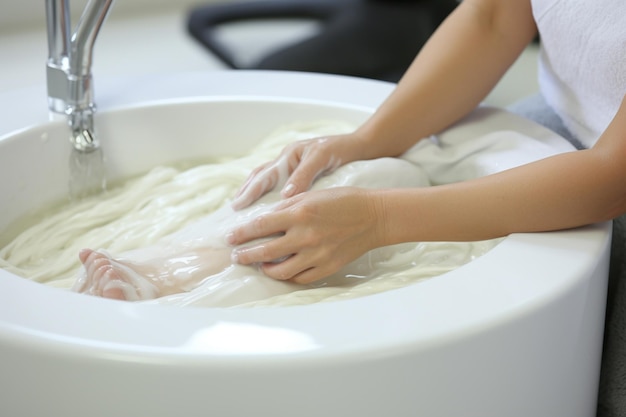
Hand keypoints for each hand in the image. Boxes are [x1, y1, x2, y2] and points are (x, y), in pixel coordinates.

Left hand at [227, 187, 381, 283]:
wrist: (373, 216)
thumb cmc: (342, 201)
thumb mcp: (312, 195)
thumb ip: (286, 208)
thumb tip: (263, 219)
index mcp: (299, 214)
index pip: (260, 226)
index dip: (241, 233)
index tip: (230, 237)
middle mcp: (305, 236)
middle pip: (264, 251)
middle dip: (245, 255)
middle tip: (236, 256)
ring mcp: (316, 255)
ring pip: (280, 271)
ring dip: (264, 269)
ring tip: (259, 265)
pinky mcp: (327, 267)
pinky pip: (300, 278)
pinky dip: (287, 276)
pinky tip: (281, 270)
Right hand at [231, 134, 359, 209]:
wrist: (359, 148)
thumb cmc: (341, 150)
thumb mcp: (322, 158)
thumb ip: (304, 175)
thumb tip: (285, 195)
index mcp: (289, 155)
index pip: (264, 174)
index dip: (250, 191)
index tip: (239, 205)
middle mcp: (287, 161)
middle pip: (259, 177)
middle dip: (245, 192)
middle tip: (233, 209)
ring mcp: (293, 168)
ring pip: (266, 182)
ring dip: (254, 194)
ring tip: (242, 210)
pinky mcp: (301, 176)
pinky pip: (279, 187)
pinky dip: (270, 197)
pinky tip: (268, 211)